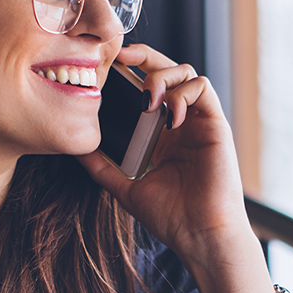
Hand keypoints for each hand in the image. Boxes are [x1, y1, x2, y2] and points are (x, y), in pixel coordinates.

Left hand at [78, 43, 249, 263]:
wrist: (198, 235)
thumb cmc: (170, 216)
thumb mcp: (125, 187)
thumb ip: (102, 167)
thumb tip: (76, 150)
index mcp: (162, 133)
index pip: (149, 87)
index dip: (133, 69)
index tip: (109, 63)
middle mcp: (182, 122)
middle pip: (169, 71)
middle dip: (146, 57)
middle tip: (122, 57)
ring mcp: (199, 122)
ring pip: (187, 74)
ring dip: (163, 76)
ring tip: (147, 99)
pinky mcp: (216, 126)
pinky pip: (204, 90)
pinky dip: (184, 93)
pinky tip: (169, 114)